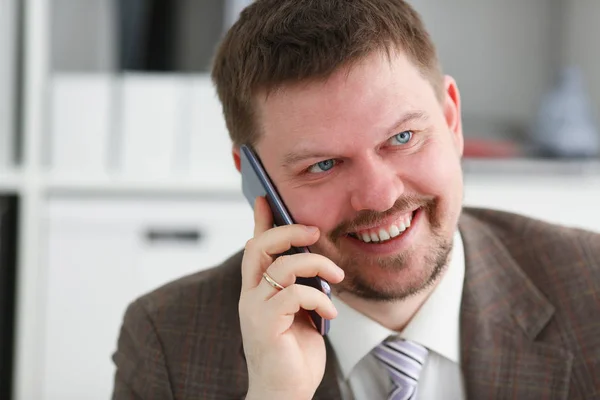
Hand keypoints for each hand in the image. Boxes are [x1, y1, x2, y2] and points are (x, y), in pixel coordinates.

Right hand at [240, 196, 344, 399]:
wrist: (285, 393)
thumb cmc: (293, 354)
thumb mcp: (299, 312)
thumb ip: (297, 286)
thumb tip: (311, 260)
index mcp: (257, 291)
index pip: (255, 247)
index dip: (260, 221)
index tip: (265, 198)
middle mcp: (250, 296)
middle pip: (259, 247)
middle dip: (288, 231)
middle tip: (314, 231)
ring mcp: (255, 310)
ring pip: (282, 266)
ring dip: (316, 265)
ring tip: (336, 277)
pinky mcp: (265, 325)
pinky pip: (296, 295)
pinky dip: (320, 298)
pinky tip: (330, 314)